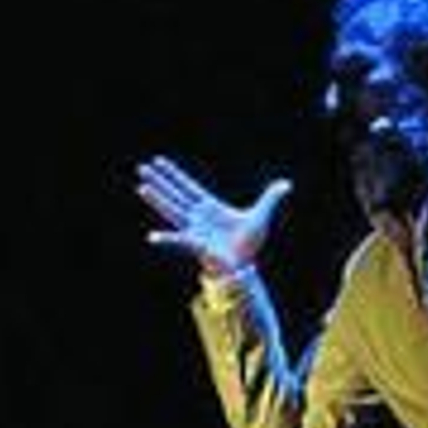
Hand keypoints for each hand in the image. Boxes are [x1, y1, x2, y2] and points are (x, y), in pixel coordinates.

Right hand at [136, 155, 291, 276]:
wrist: (245, 266)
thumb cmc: (249, 244)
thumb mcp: (261, 215)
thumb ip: (270, 197)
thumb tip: (286, 184)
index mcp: (209, 206)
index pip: (188, 185)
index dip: (174, 174)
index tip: (159, 162)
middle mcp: (197, 216)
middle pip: (174, 194)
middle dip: (159, 181)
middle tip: (142, 167)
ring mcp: (193, 229)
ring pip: (171, 210)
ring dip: (157, 199)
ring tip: (141, 187)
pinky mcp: (195, 244)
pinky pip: (178, 240)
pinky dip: (166, 240)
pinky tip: (152, 238)